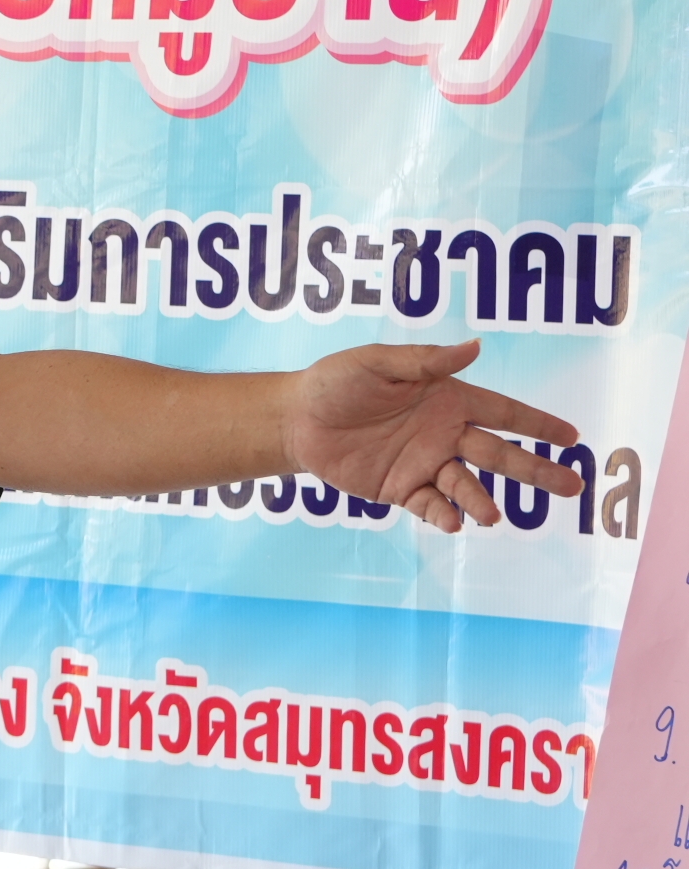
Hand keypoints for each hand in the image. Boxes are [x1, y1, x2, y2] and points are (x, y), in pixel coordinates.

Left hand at [283, 340, 582, 532]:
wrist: (295, 419)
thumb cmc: (337, 382)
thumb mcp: (378, 363)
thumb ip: (425, 362)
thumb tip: (475, 348)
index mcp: (447, 399)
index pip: (502, 411)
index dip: (537, 424)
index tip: (572, 437)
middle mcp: (444, 434)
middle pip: (499, 454)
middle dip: (535, 470)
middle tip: (572, 487)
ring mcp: (424, 464)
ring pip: (466, 485)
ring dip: (481, 500)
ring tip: (491, 516)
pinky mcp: (400, 490)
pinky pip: (429, 505)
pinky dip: (443, 514)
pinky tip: (452, 521)